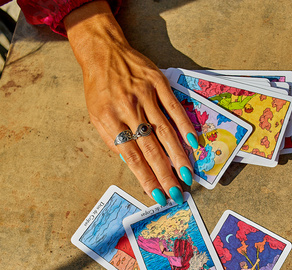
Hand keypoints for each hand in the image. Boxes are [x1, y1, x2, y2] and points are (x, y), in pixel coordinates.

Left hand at [64, 1, 196, 204]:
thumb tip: (133, 164)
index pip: (131, 156)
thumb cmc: (100, 89)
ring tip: (187, 175)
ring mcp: (145, 95)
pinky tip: (193, 143)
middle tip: (176, 193)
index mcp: (110, 120)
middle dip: (165, 174)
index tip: (157, 195)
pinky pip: (174, 107)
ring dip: (178, 156)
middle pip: (151, 148)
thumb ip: (113, 139)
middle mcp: (128, 109)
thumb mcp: (97, 116)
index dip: (145, 177)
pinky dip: (185, 125)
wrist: (103, 51)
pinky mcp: (158, 82)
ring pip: (165, 131)